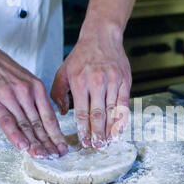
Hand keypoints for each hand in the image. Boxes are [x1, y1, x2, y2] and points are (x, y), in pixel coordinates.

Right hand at [0, 31, 67, 157]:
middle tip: (57, 156)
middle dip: (50, 142)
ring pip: (26, 124)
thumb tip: (42, 120)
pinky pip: (7, 121)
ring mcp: (10, 97)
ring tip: (43, 156)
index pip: (50, 116)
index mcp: (36, 88)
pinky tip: (23, 147)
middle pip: (40, 123)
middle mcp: (26, 92)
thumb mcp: (24, 79)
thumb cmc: (0, 68)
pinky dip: (16, 135)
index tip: (63, 146)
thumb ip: (33, 99)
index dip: (57, 134)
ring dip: (35, 143)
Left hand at [51, 26, 131, 147]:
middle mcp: (96, 83)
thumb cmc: (81, 56)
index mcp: (79, 82)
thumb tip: (63, 113)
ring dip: (110, 130)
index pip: (82, 113)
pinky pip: (124, 104)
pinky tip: (120, 129)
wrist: (102, 37)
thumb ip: (59, 93)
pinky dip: (122, 118)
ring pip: (112, 112)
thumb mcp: (63, 71)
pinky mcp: (124, 81)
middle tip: (97, 146)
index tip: (84, 142)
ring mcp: (112, 82)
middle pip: (98, 115)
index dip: (83, 130)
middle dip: (97, 134)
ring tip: (108, 142)